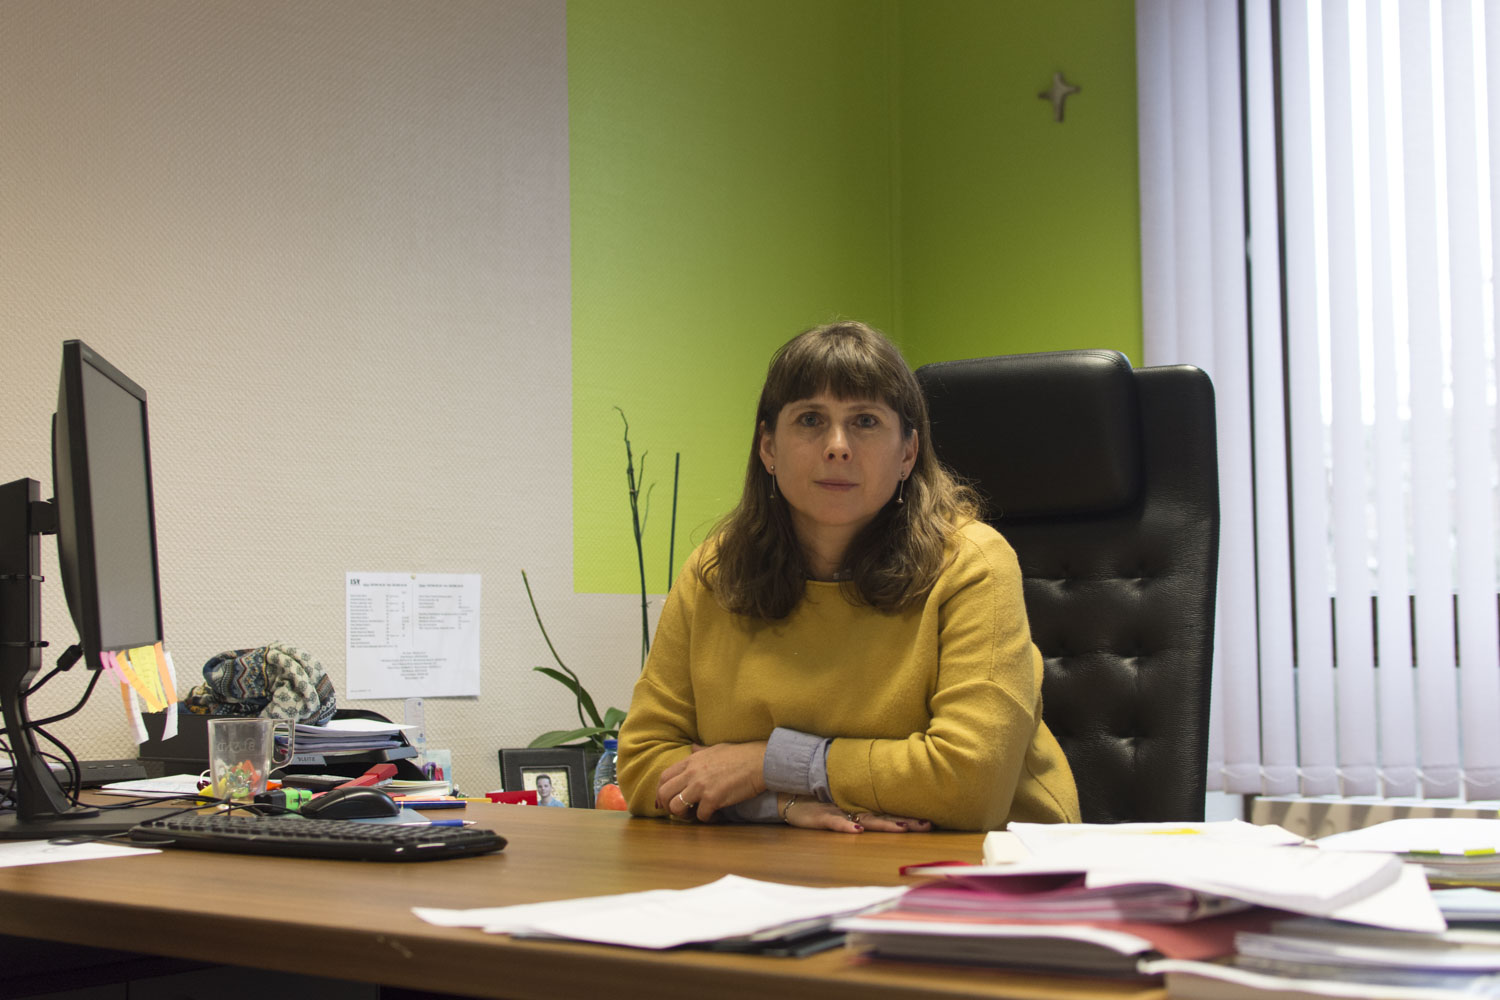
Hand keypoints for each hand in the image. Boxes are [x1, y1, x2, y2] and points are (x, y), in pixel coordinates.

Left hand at [655, 741, 766, 821]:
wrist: (760, 761)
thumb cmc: (741, 754)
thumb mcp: (716, 748)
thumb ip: (701, 751)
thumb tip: (692, 747)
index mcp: (691, 761)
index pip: (664, 778)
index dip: (660, 792)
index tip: (663, 802)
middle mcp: (692, 773)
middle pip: (664, 794)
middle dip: (667, 806)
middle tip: (680, 811)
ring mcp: (701, 786)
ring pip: (676, 807)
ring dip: (684, 815)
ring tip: (695, 814)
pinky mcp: (713, 798)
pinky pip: (700, 816)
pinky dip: (706, 819)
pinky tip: (715, 815)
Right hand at [781, 797, 933, 833]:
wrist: (786, 794)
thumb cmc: (813, 804)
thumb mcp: (836, 811)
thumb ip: (854, 816)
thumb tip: (871, 823)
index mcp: (858, 810)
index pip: (887, 816)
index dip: (907, 819)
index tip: (929, 823)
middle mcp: (852, 811)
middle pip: (883, 818)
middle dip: (905, 823)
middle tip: (927, 825)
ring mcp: (838, 813)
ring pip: (865, 819)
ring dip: (884, 825)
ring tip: (902, 828)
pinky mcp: (821, 817)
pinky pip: (835, 822)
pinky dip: (846, 825)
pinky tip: (857, 829)